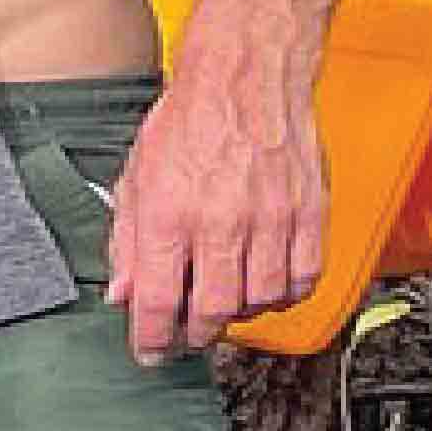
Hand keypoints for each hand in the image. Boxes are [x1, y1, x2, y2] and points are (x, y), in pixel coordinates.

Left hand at [102, 79, 325, 363]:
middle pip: (213, 311)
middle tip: (185, 336)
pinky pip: (304, 278)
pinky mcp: (309, 213)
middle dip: (194, 335)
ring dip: (238, 316)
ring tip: (222, 307)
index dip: (151, 338)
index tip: (149, 353)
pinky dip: (284, 295)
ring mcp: (271, 218)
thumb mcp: (135, 177)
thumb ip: (127, 241)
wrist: (246, 77)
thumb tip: (122, 294)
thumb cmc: (188, 121)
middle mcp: (221, 220)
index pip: (159, 300)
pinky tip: (264, 287)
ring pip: (260, 301)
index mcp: (169, 212)